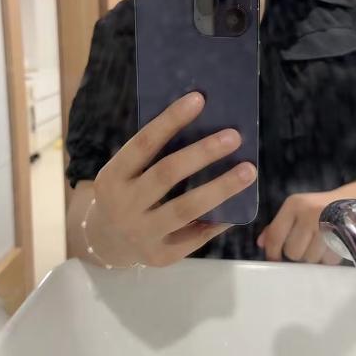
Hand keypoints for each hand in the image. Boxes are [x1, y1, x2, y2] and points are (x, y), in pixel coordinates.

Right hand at [86, 92, 256, 267]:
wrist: (107, 242)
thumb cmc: (127, 193)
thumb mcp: (125, 173)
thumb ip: (154, 155)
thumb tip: (203, 124)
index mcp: (112, 177)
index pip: (143, 143)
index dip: (170, 120)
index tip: (199, 99)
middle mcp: (123, 205)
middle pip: (167, 174)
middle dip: (203, 153)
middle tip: (234, 136)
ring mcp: (140, 234)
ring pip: (186, 209)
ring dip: (221, 187)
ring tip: (249, 170)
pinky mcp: (160, 256)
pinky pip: (196, 237)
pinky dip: (218, 220)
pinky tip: (239, 205)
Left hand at [256, 191, 341, 264]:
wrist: (354, 199)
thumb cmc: (319, 206)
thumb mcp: (297, 209)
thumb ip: (278, 226)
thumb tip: (261, 243)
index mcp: (294, 205)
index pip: (275, 235)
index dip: (272, 252)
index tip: (275, 260)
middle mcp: (309, 214)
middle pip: (292, 252)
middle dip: (298, 253)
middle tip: (306, 244)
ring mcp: (326, 226)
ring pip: (310, 258)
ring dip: (314, 256)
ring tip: (320, 243)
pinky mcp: (342, 237)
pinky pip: (328, 260)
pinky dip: (328, 257)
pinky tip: (331, 245)